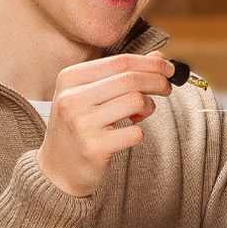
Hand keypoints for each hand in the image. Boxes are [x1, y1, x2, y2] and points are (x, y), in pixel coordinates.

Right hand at [38, 54, 173, 196]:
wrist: (57, 169)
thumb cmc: (78, 127)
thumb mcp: (89, 94)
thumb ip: (120, 75)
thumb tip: (158, 58)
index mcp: (70, 78)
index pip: (121, 62)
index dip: (151, 64)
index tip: (169, 69)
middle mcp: (72, 98)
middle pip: (130, 79)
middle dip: (158, 82)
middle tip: (167, 89)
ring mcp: (82, 123)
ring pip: (135, 102)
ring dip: (149, 107)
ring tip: (143, 114)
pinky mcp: (94, 147)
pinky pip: (135, 132)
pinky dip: (139, 132)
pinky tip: (129, 134)